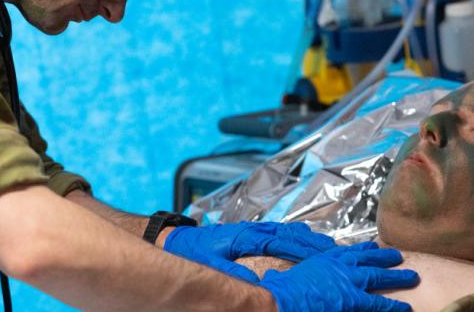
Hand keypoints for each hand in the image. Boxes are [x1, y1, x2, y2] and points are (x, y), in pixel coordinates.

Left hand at [163, 221, 335, 281]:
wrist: (175, 237)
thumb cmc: (192, 251)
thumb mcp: (210, 264)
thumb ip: (231, 274)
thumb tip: (253, 283)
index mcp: (245, 236)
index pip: (281, 241)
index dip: (303, 248)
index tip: (324, 254)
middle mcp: (251, 229)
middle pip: (289, 233)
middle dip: (313, 243)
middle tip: (337, 251)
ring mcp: (251, 229)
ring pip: (285, 231)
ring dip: (307, 238)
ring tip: (329, 246)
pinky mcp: (248, 232)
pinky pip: (278, 231)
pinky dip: (295, 235)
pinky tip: (305, 240)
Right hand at [259, 242, 418, 311]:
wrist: (281, 299)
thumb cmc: (278, 291)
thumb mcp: (280, 278)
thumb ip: (281, 276)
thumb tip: (270, 277)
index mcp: (321, 260)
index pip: (345, 251)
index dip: (360, 249)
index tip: (372, 246)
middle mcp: (337, 266)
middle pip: (366, 258)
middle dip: (384, 256)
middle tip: (399, 255)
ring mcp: (347, 281)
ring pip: (378, 276)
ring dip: (397, 276)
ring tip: (413, 276)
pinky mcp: (352, 299)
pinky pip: (379, 303)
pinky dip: (393, 305)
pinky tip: (406, 307)